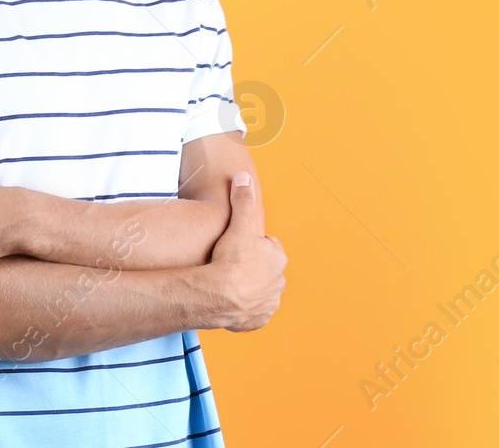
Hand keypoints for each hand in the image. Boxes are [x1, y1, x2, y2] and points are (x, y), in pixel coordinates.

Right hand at [203, 171, 286, 331]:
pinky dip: (244, 309)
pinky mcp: (257, 320)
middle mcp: (278, 282)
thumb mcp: (239, 224)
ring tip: (230, 284)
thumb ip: (243, 200)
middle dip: (252, 268)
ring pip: (260, 292)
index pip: (268, 247)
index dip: (252, 244)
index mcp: (277, 258)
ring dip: (248, 289)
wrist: (220, 296)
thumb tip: (243, 177)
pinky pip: (252, 313)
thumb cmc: (232, 261)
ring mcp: (268, 303)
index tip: (239, 246)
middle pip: (265, 270)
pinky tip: (231, 302)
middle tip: (232, 264)